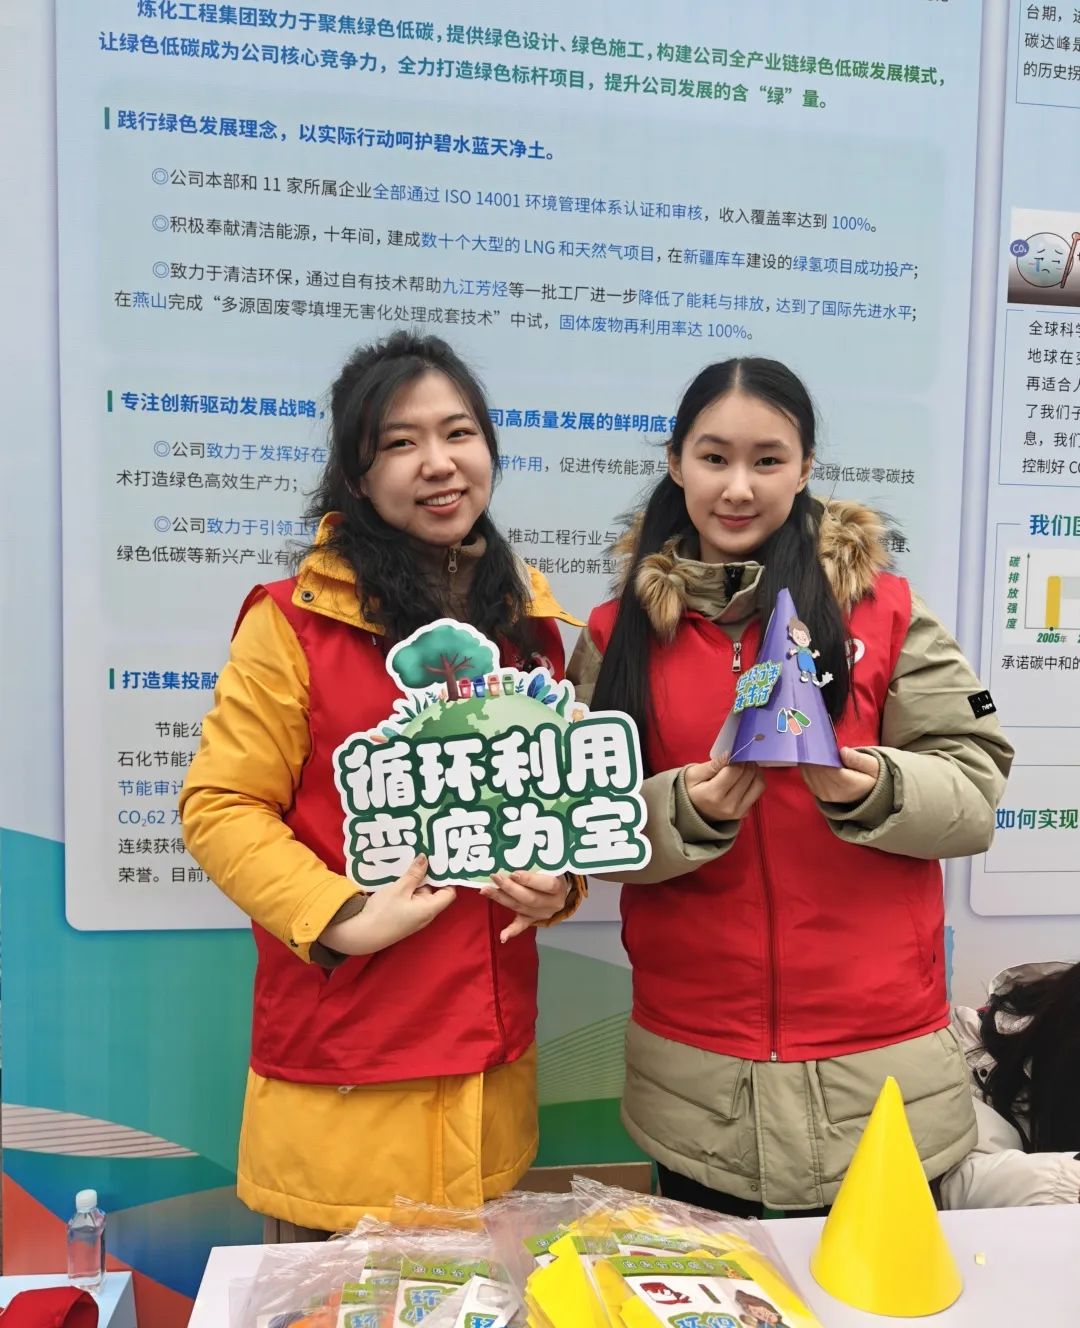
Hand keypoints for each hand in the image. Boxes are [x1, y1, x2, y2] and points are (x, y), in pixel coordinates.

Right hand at [318, 855, 454, 955]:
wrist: (360, 934)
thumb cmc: (383, 912)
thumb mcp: (399, 888)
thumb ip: (414, 873)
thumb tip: (426, 858)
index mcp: (429, 909)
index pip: (449, 892)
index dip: (447, 877)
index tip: (443, 860)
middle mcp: (425, 914)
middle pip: (434, 891)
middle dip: (430, 873)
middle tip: (427, 853)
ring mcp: (413, 915)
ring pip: (420, 892)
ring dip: (417, 878)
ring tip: (413, 858)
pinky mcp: (403, 914)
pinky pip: (410, 897)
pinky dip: (408, 886)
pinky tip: (401, 873)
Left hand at [480, 870, 571, 942]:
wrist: (559, 889)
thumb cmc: (551, 872)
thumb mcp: (551, 866)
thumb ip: (537, 864)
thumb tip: (513, 858)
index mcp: (559, 888)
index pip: (546, 885)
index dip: (530, 880)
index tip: (514, 873)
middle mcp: (552, 903)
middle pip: (529, 898)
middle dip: (510, 888)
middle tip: (495, 877)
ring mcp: (542, 913)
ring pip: (520, 907)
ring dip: (501, 899)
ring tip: (485, 890)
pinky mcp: (533, 919)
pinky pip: (521, 925)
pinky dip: (511, 931)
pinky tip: (502, 937)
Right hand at [684, 756, 764, 821]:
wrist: (693, 813)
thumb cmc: (691, 790)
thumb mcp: (693, 774)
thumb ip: (712, 765)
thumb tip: (729, 753)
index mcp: (713, 795)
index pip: (735, 770)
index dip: (737, 758)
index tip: (733, 753)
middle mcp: (729, 805)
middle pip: (748, 775)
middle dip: (746, 762)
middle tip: (739, 757)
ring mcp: (738, 811)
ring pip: (758, 783)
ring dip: (754, 770)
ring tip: (744, 765)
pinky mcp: (745, 813)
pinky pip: (758, 791)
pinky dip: (755, 780)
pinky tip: (745, 776)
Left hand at [801, 747, 880, 804]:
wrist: (866, 793)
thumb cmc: (870, 776)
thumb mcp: (872, 766)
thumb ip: (858, 759)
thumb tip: (843, 751)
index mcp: (850, 785)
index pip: (829, 769)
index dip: (821, 756)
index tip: (816, 743)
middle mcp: (834, 792)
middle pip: (817, 771)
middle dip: (812, 756)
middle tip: (807, 740)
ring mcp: (825, 794)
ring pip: (810, 774)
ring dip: (807, 760)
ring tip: (806, 746)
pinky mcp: (818, 793)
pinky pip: (807, 778)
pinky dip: (806, 767)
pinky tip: (807, 756)